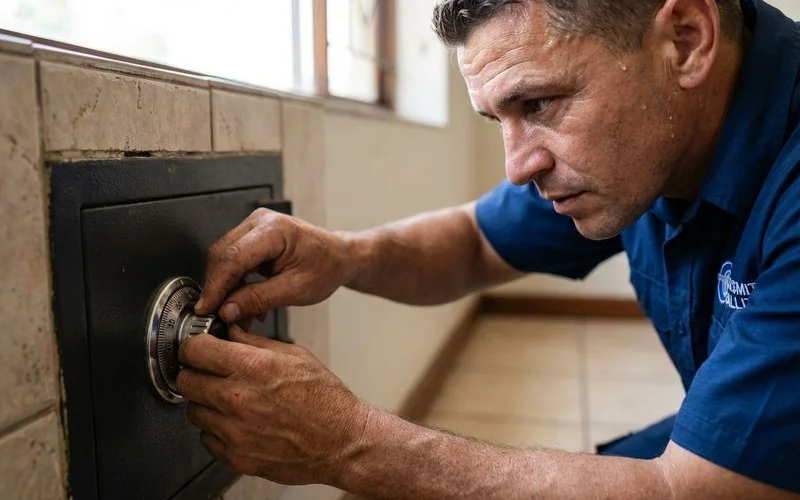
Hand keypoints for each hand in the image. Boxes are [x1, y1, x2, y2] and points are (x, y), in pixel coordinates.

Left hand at [175, 326, 371, 485]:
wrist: (342, 441)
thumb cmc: (325, 399)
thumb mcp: (295, 356)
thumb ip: (256, 343)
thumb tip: (231, 332)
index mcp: (253, 367)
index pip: (196, 350)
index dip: (194, 347)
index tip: (198, 349)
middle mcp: (238, 399)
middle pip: (185, 380)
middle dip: (194, 373)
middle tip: (208, 373)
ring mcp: (235, 431)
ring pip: (193, 411)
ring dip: (205, 403)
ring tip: (229, 400)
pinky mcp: (236, 457)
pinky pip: (207, 439)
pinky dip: (216, 430)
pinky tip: (237, 422)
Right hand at [195, 208, 352, 321]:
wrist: (338, 257)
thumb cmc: (326, 267)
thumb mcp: (296, 290)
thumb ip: (259, 299)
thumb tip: (228, 310)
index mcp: (275, 230)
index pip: (233, 257)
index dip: (216, 286)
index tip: (207, 308)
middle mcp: (260, 222)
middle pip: (222, 255)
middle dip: (218, 288)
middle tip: (219, 315)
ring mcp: (254, 227)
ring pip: (223, 258)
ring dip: (226, 288)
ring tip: (239, 313)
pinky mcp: (252, 236)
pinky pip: (232, 260)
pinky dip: (234, 282)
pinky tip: (244, 301)